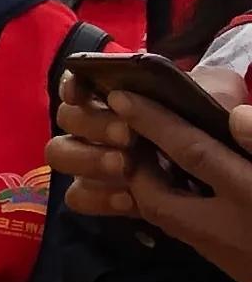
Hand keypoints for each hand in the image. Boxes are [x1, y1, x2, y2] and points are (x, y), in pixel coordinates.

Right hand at [58, 82, 251, 281]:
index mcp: (114, 93)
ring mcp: (91, 159)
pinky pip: (77, 196)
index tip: (86, 92)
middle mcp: (93, 124)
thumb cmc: (208, 122)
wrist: (221, 168)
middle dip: (94, 124)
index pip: (75, 82)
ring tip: (123, 167)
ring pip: (61, 154)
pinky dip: (98, 196)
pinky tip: (128, 199)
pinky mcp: (99, 193)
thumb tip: (196, 91)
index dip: (74, 85)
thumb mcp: (216, 96)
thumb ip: (207, 86)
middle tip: (128, 135)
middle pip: (67, 118)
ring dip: (88, 158)